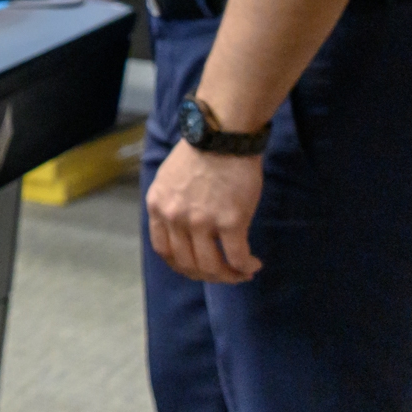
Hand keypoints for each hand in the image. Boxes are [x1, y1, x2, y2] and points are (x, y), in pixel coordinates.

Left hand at [147, 139, 264, 282]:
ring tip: (241, 272)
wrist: (222, 135)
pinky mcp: (229, 221)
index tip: (198, 269)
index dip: (182, 266)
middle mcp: (174, 217)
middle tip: (225, 274)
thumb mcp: (169, 180)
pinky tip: (253, 265)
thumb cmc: (201, 153)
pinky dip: (246, 267)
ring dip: (228, 276)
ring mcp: (201, 221)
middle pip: (187, 264)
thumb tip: (182, 231)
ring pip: (211, 266)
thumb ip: (171, 206)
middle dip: (207, 276)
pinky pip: (237, 258)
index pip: (163, 250)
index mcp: (158, 206)